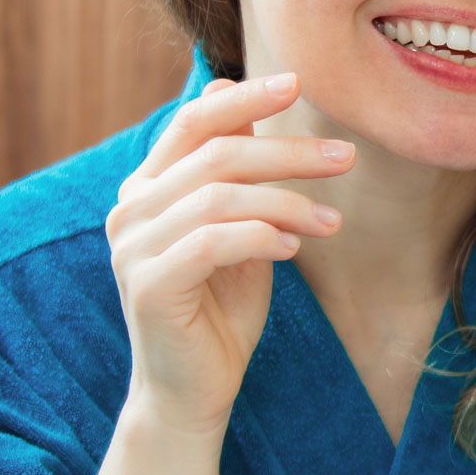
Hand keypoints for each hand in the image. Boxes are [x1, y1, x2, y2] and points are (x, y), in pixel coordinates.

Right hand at [104, 73, 352, 433]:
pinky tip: (294, 248)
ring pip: (219, 196)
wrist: (192, 390)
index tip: (298, 83)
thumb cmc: (219, 309)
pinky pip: (213, 241)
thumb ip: (235, 177)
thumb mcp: (236, 231)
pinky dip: (261, 236)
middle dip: (288, 152)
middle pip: (216, 155)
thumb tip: (245, 109)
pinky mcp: (149, 284)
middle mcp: (129, 209)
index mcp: (147, 188)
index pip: (193, 122)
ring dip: (288, 202)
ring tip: (333, 223)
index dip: (244, 98)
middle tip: (346, 156)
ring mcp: (132, 247)